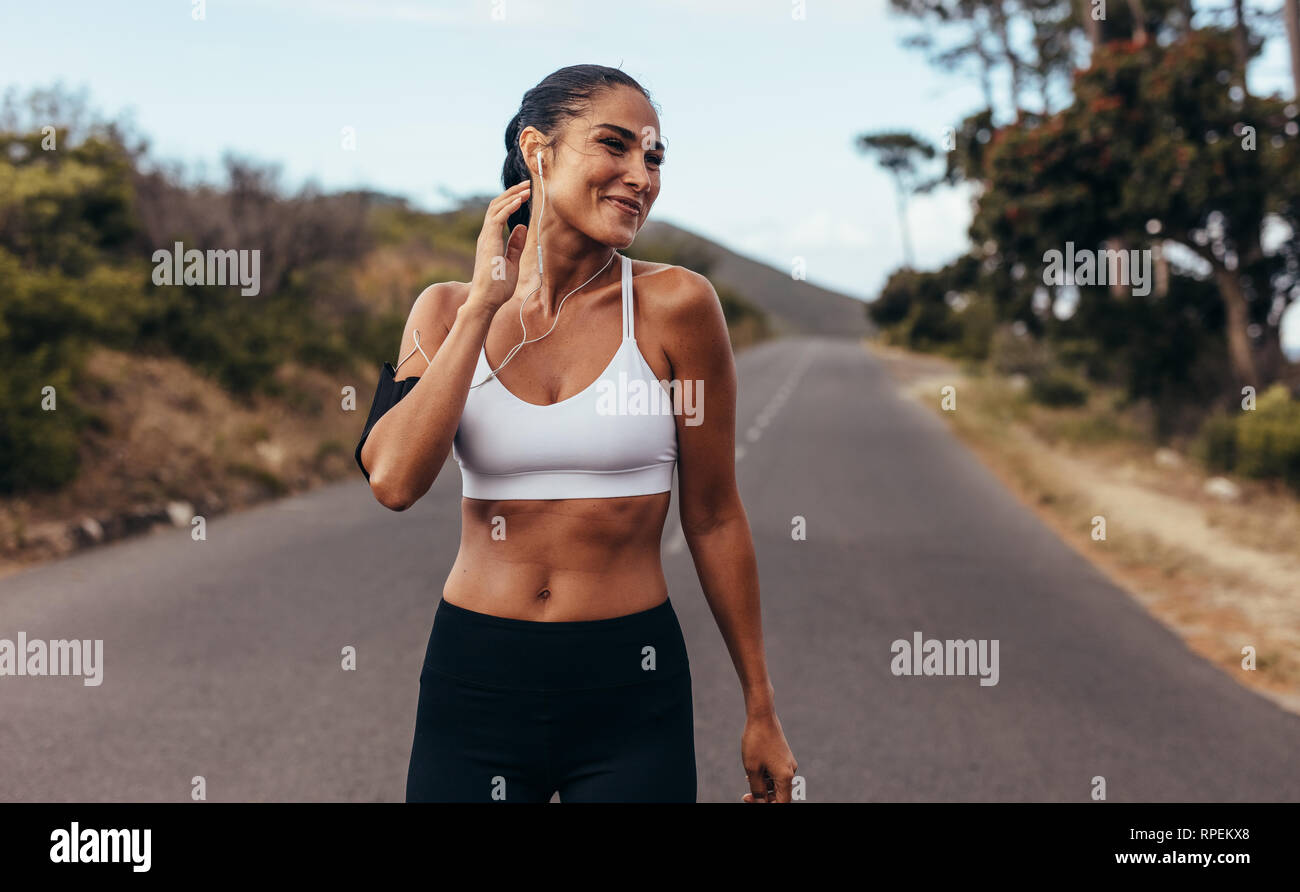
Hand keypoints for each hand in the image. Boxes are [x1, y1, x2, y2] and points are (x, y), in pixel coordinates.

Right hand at [466, 181, 530, 311]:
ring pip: (495, 208)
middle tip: (526, 185)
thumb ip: (515, 245)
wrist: (486, 300)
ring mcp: (486, 238)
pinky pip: (498, 218)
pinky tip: (520, 201)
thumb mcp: (512, 262)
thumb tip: (522, 227)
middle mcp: (486, 235)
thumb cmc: (498, 286)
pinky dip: (509, 207)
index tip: (524, 194)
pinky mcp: (489, 241)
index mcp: (491, 240)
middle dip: (511, 193)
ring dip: (511, 196)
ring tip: (526, 189)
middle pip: (495, 206)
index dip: (510, 202)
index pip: (497, 214)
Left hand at [741, 711, 796, 801]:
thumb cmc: (756, 742)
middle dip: (764, 797)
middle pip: (780, 794)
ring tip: (748, 780)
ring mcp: (788, 763)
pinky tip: (753, 771)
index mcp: (785, 776)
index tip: (753, 802)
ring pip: (777, 783)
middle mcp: (790, 771)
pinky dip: (765, 776)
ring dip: (763, 786)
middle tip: (746, 796)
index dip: (768, 805)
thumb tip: (761, 803)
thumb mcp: (752, 769)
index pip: (782, 802)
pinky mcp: (784, 756)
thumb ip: (757, 790)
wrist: (762, 716)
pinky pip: (776, 773)